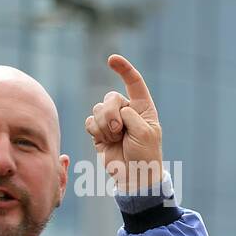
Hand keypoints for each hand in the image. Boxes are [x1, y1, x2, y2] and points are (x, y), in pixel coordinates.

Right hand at [84, 55, 162, 193]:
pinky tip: (105, 141)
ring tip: (115, 139)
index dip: (124, 69)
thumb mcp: (144, 133)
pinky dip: (96, 131)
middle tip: (119, 130)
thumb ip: (131, 115)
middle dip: (111, 113)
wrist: (133, 175)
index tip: (112, 59)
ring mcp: (112, 121)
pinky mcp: (99, 131)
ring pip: (97, 109)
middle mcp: (127, 111)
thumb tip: (116, 110)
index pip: (134, 83)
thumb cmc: (145, 155)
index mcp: (143, 109)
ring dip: (104, 125)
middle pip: (110, 97)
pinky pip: (89, 122)